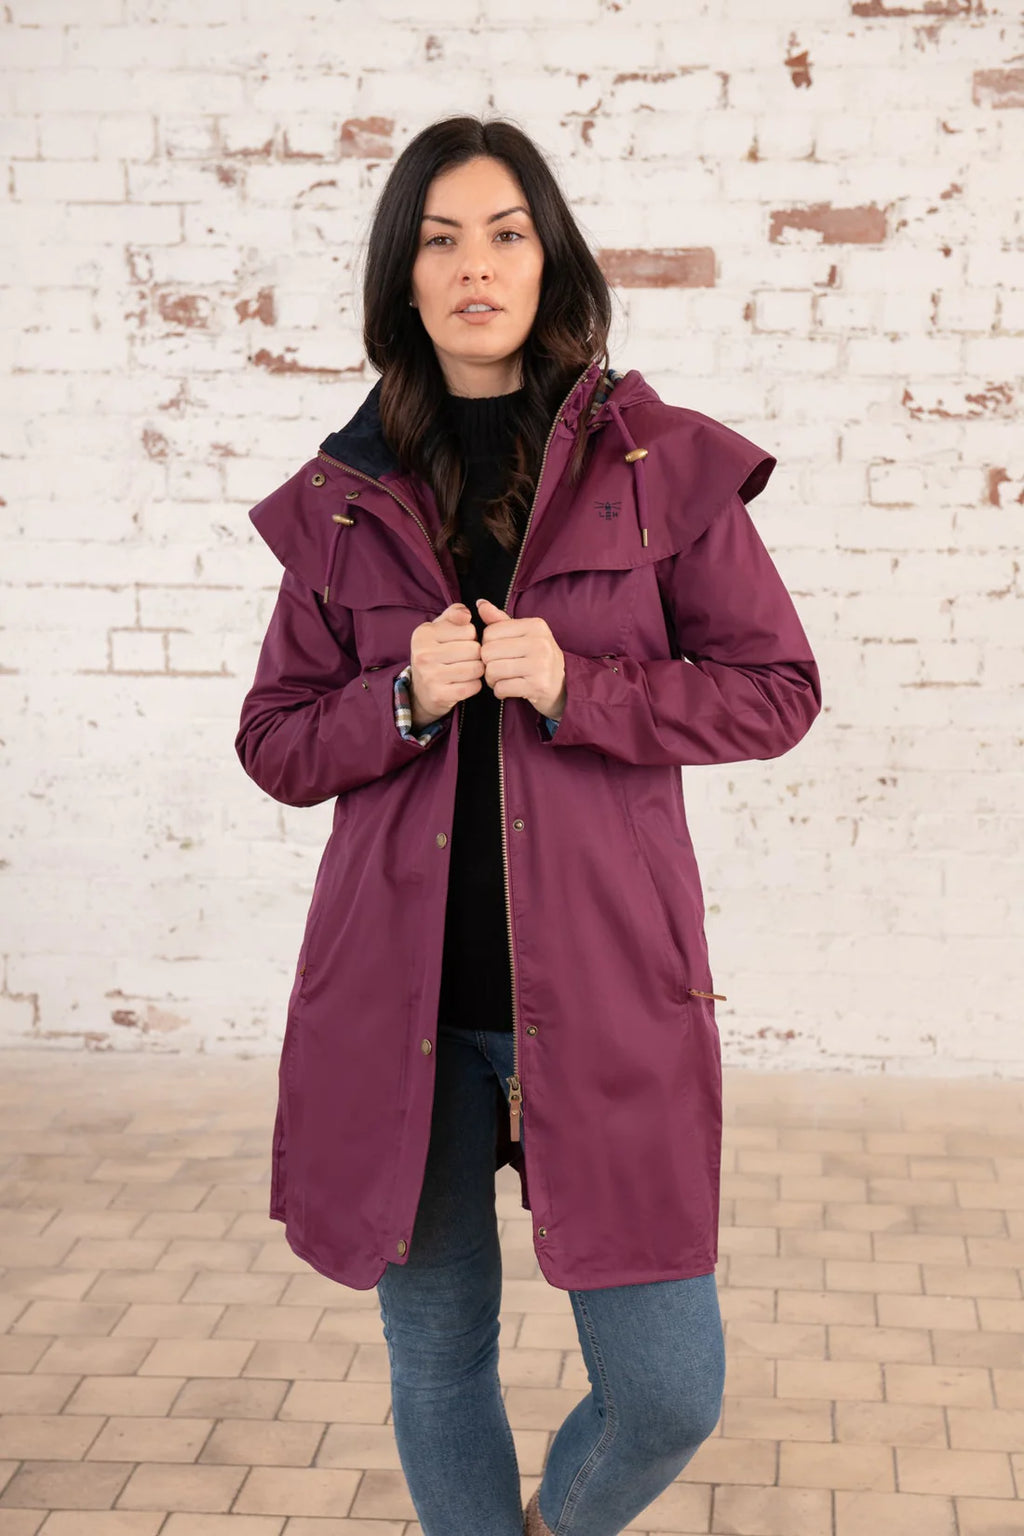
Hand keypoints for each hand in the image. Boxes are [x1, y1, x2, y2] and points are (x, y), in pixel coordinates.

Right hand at [408, 602, 482, 727]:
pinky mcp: (439, 695)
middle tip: (465, 659)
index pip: (469, 630)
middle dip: (476, 655)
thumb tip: (467, 614)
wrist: (420, 690)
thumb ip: (455, 613)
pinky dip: (474, 685)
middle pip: (474, 649)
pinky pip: (473, 686)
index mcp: (424, 633)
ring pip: (476, 668)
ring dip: (477, 670)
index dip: (471, 637)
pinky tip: (465, 683)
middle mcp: (423, 654)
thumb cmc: (436, 652)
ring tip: (466, 670)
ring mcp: (430, 676)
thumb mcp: (440, 628)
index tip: (459, 643)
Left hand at [475, 597, 566, 719]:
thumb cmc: (536, 657)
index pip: (490, 633)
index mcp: (535, 625)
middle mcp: (540, 643)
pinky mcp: (538, 686)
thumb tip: (480, 604)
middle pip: (488, 652)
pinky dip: (499, 691)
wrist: (562, 685)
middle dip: (487, 664)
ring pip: (492, 671)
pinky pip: (501, 688)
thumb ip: (500, 620)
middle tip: (498, 669)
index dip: (487, 646)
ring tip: (502, 679)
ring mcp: (541, 665)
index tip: (498, 653)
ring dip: (492, 679)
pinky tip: (509, 689)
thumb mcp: (522, 634)